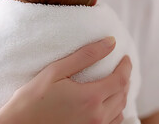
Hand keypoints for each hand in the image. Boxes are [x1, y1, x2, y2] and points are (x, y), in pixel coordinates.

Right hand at [0, 37, 130, 123]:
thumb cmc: (31, 99)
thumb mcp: (56, 72)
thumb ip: (86, 56)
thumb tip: (110, 42)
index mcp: (91, 98)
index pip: (121, 79)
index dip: (126, 67)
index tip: (125, 57)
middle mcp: (97, 117)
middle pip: (122, 95)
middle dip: (125, 79)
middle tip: (121, 67)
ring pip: (119, 111)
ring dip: (121, 95)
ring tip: (116, 83)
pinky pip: (111, 123)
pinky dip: (114, 111)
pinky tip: (106, 103)